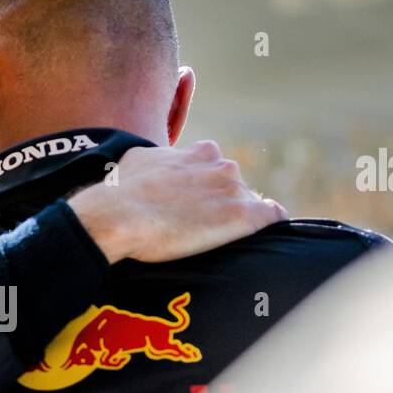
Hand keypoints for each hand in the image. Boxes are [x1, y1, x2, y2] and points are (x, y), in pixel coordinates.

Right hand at [68, 141, 285, 263]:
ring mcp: (234, 191)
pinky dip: (271, 225)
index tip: (196, 206)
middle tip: (201, 227)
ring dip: (238, 219)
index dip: (206, 189)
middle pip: (234, 186)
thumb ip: (158, 158)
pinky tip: (266, 240)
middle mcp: (222, 166)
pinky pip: (273, 217)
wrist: (119, 216)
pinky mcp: (243, 216)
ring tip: (220, 240)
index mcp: (201, 152)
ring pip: (250, 204)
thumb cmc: (121, 191)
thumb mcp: (139, 159)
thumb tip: (153, 162)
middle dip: (222, 203)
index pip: (216, 168)